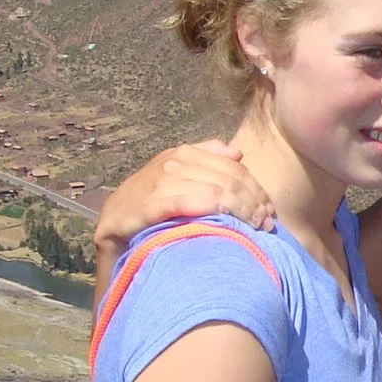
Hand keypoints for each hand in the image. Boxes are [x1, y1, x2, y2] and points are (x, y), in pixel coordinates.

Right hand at [96, 141, 274, 246]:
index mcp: (184, 153)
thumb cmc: (149, 202)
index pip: (233, 167)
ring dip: (242, 210)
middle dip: (253, 202)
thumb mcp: (177, 176)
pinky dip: (215, 211)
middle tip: (268, 223)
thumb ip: (206, 159)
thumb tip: (237, 153)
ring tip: (257, 229)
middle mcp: (174, 163)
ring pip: (216, 191)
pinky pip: (191, 203)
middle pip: (229, 179)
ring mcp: (162, 181)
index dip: (255, 188)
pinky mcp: (151, 204)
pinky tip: (230, 223)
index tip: (269, 211)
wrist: (112, 222)